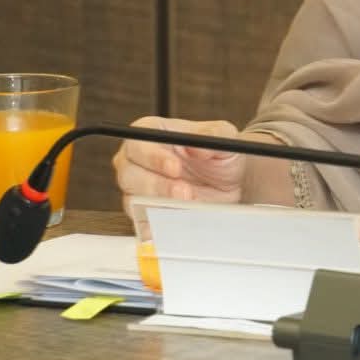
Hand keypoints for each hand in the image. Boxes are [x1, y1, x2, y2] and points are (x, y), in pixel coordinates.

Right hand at [112, 116, 247, 212]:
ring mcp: (137, 189)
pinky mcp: (144, 214)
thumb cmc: (219, 153)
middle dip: (158, 186)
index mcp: (151, 133)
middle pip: (129, 174)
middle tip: (184, 192)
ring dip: (160, 206)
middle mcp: (137, 161)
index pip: (138, 143)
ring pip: (133, 201)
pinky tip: (177, 224)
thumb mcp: (223, 135)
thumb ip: (212, 134)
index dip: (153, 156)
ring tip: (189, 206)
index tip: (175, 167)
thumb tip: (197, 147)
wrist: (229, 183)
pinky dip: (159, 226)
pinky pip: (143, 223)